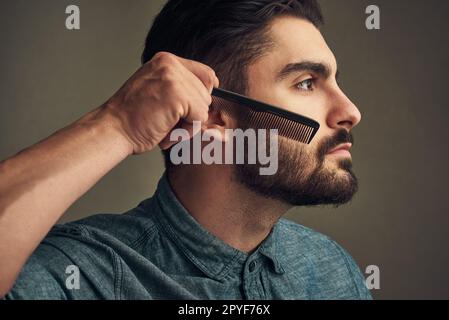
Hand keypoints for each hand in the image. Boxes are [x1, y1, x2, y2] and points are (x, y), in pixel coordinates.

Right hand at [103, 51, 218, 153]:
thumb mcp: (157, 92)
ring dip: (189, 123)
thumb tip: (211, 98)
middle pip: (206, 91)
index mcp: (165, 61)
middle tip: (170, 121)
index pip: (205, 73)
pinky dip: (186, 130)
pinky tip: (167, 130)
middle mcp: (170, 64)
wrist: (114, 130)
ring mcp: (173, 78)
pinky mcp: (177, 95)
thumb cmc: (132, 118)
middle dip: (193, 112)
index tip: (194, 108)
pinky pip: (200, 117)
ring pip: (204, 106)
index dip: (204, 94)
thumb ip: (180, 89)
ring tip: (165, 125)